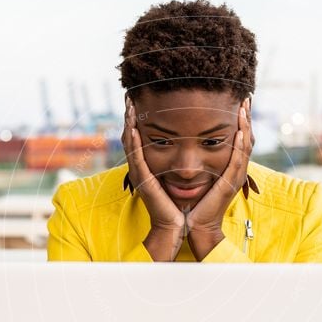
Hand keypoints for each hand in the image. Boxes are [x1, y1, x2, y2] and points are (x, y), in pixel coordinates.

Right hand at [121, 95, 185, 260]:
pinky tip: (132, 126)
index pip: (141, 136)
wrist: (177, 225)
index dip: (139, 119)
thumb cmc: (182, 204)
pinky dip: (132, 141)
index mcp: (150, 165)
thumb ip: (181, 163)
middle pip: (131, 135)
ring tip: (128, 104)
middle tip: (129, 96)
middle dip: (129, 116)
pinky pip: (136, 156)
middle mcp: (142, 167)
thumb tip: (193, 148)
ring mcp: (140, 173)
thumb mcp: (181, 178)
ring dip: (128, 122)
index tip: (140, 101)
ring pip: (130, 142)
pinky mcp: (143, 180)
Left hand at [186, 98, 253, 259]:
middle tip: (246, 97)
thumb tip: (183, 144)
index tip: (237, 101)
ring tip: (245, 106)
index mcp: (226, 168)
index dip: (239, 120)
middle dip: (247, 117)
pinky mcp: (230, 184)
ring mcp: (235, 177)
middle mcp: (234, 170)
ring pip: (245, 146)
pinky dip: (241, 144)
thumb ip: (194, 162)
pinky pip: (239, 160)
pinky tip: (241, 130)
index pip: (236, 138)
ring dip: (246, 125)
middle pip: (246, 138)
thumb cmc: (190, 204)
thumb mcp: (193, 177)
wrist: (192, 226)